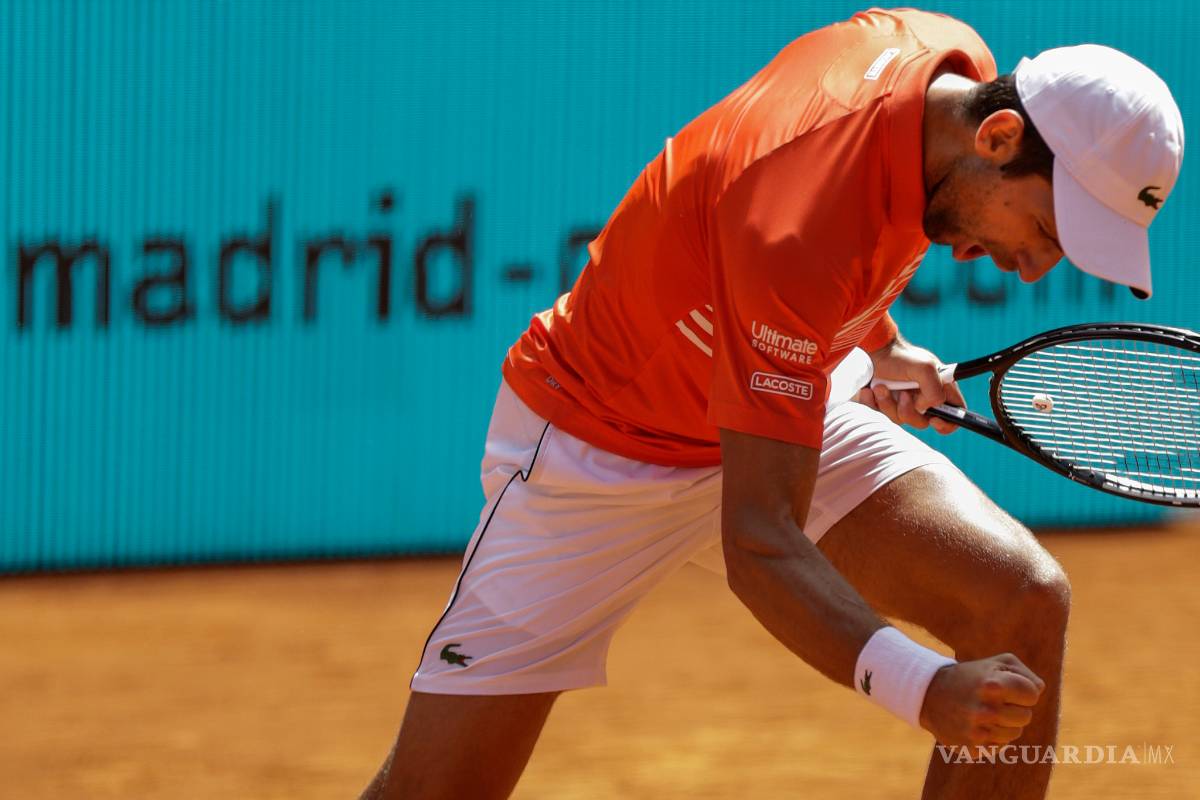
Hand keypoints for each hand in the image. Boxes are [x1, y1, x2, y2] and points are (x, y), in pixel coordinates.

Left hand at [856, 339, 964, 433]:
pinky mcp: (884, 404)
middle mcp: (922, 398)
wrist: (872, 351)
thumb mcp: (925, 368)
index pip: (954, 414)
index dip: (947, 423)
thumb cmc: (900, 356)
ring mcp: (902, 403)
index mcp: (939, 389)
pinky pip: (881, 416)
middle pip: (923, 422)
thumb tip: (924, 408)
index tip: (934, 420)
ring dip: (888, 404)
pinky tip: (869, 391)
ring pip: (900, 419)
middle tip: (901, 394)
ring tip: (879, 387)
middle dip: (909, 410)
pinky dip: (873, 404)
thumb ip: (935, 391)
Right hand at [919, 653, 1045, 746]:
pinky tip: (976, 725)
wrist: (930, 694)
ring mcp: (977, 730)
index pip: (1032, 694)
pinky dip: (991, 737)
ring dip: (1004, 724)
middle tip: (995, 700)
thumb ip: (1025, 674)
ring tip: (985, 712)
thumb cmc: (971, 676)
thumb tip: (1038, 691)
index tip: (1007, 687)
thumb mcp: (997, 663)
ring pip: (1014, 734)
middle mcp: (985, 709)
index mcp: (993, 685)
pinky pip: (998, 746)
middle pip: (1025, 716)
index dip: (1023, 690)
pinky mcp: (971, 747)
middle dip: (1015, 708)